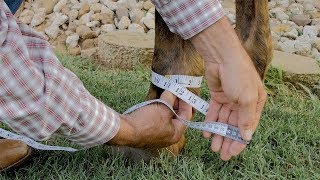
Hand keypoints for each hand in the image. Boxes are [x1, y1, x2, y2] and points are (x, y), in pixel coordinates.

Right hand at [108, 91, 191, 147]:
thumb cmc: (146, 122)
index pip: (186, 116)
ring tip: (164, 96)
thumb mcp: (163, 107)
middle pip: (176, 118)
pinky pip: (156, 122)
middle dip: (175, 104)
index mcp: (176, 134)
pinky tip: (154, 104)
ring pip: (166, 119)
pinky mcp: (147, 135)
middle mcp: (168, 138)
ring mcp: (157, 137)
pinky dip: (158, 113)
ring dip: (166, 107)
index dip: (185, 102)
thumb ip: (170, 98)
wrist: (125, 131)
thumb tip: (173, 92)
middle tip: (173, 92)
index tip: (183, 92)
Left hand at [191, 17, 266, 159]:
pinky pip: (214, 112)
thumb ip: (246, 118)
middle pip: (234, 125)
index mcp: (255, 103)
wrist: (221, 56)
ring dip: (218, 133)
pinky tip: (206, 132)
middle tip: (221, 154)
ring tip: (212, 146)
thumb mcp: (246, 98)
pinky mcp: (217, 96)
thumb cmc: (239, 75)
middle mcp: (243, 102)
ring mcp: (230, 99)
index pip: (248, 127)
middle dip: (228, 140)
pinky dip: (210, 121)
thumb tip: (246, 137)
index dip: (240, 141)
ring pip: (223, 120)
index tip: (232, 152)